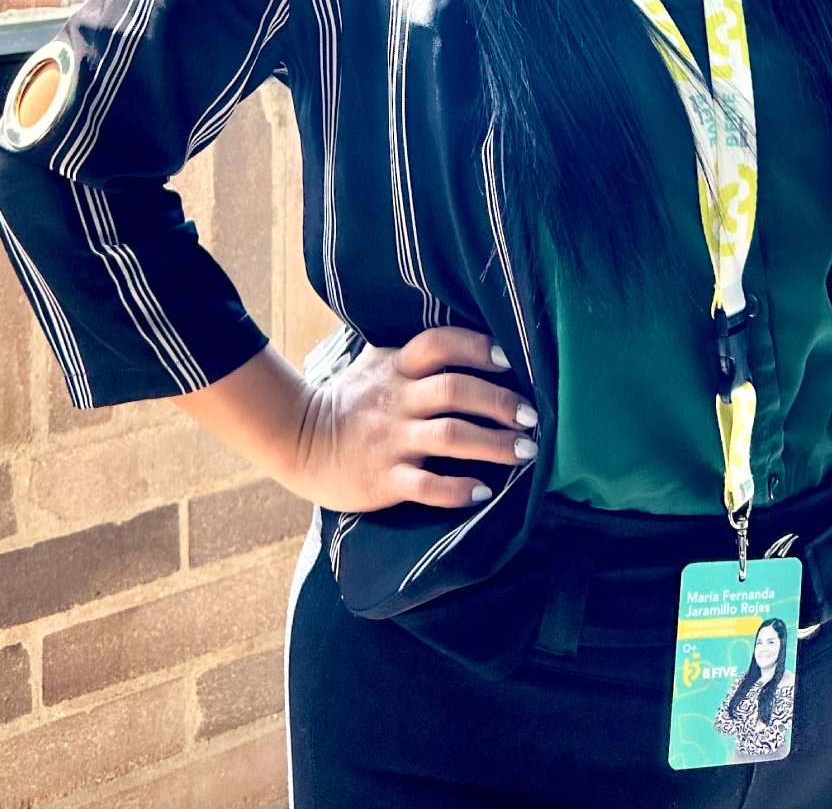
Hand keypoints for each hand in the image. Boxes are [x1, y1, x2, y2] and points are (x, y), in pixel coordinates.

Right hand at [290, 326, 539, 513]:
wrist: (300, 442)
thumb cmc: (349, 401)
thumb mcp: (376, 364)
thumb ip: (413, 353)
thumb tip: (465, 338)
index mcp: (396, 368)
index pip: (438, 344)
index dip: (475, 348)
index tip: (508, 361)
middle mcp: (397, 401)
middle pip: (454, 390)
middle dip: (499, 402)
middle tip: (531, 416)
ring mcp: (391, 441)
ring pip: (450, 437)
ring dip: (493, 444)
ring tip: (525, 452)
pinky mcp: (384, 480)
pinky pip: (427, 486)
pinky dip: (459, 490)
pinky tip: (484, 493)